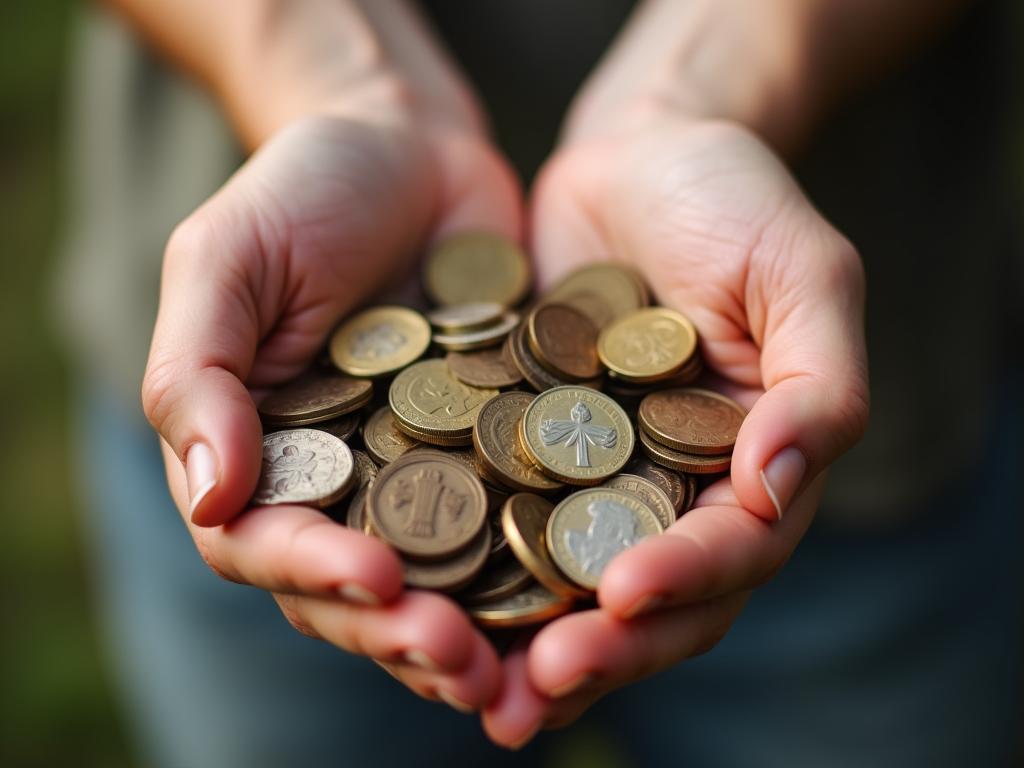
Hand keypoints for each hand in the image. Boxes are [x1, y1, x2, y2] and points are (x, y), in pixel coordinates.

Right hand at [142, 100, 521, 711]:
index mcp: (262, 456)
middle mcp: (343, 487)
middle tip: (465, 664)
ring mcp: (427, 478)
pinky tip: (594, 593)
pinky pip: (525, 522)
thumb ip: (199, 373)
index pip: (265, 545)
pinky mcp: (503, 455)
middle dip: (405, 634)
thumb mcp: (227, 260)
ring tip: (530, 667)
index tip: (374, 579)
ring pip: (446, 583)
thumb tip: (209, 496)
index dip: (312, 575)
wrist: (412, 146)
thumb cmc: (302, 191)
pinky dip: (549, 567)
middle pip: (360, 592)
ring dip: (482, 633)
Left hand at [482, 113, 868, 744]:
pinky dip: (461, 563)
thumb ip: (817, 382)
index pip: (731, 552)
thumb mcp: (803, 273)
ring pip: (560, 582)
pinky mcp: (518, 450)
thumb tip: (779, 490)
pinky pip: (490, 516)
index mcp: (749, 469)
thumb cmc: (735, 201)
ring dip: (520, 639)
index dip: (685, 580)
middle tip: (540, 682)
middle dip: (599, 647)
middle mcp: (669, 493)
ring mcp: (589, 479)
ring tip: (465, 677)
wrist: (638, 154)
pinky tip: (412, 595)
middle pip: (643, 600)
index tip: (625, 596)